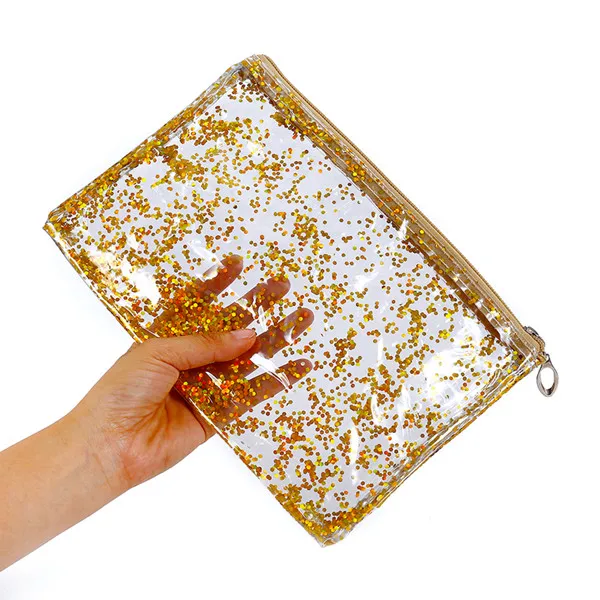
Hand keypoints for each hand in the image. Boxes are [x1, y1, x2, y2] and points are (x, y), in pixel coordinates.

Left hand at [71, 255, 312, 494]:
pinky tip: (300, 366)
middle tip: (283, 288)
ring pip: (246, 359)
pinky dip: (276, 382)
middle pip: (230, 328)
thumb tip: (248, 336)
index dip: (218, 283)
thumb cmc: (122, 391)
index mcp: (168, 337)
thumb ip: (206, 344)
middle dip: (256, 307)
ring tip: (302, 320)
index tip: (240, 263)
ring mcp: (206, 386)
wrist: (110, 446)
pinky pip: (252, 395)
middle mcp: (190, 359)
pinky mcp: (218, 416)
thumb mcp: (159, 353)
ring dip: (275, 341)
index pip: (198, 303)